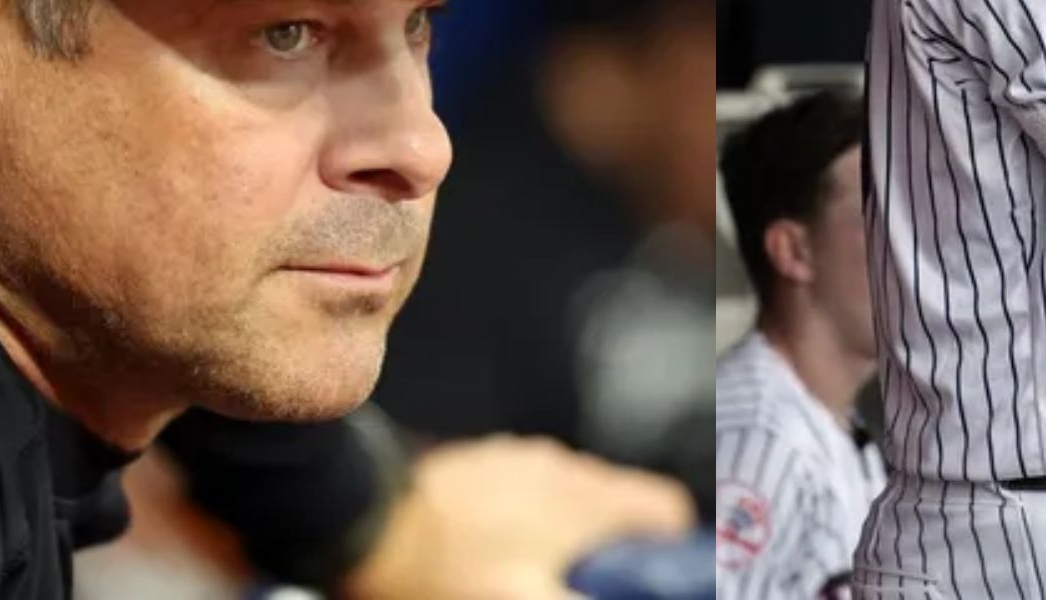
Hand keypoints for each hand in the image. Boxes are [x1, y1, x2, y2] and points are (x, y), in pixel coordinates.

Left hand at [339, 435, 695, 599]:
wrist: (373, 525)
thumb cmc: (449, 572)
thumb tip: (607, 598)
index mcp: (585, 500)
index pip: (666, 507)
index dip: (672, 546)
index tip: (654, 575)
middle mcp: (563, 468)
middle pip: (622, 501)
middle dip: (618, 542)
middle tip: (591, 580)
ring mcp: (525, 459)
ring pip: (576, 491)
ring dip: (575, 526)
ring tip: (544, 565)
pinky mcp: (491, 459)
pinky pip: (536, 483)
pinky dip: (537, 511)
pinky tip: (505, 543)